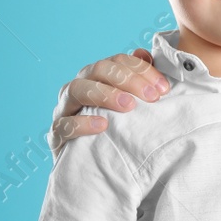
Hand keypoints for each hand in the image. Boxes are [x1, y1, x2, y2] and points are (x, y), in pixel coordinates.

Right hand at [49, 51, 169, 151]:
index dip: (142, 69)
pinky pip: (63, 125)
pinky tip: (103, 125)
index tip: (164, 88)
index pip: (117, 61)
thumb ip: (137, 79)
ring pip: (77, 90)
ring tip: (128, 106)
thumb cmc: (113, 129)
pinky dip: (82, 123)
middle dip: (127, 79)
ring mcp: (63, 109)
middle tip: (151, 96)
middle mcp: (78, 88)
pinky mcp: (56, 134)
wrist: (91, 168)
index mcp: (95, 77)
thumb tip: (144, 53)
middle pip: (97, 69)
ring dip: (104, 94)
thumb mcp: (128, 105)